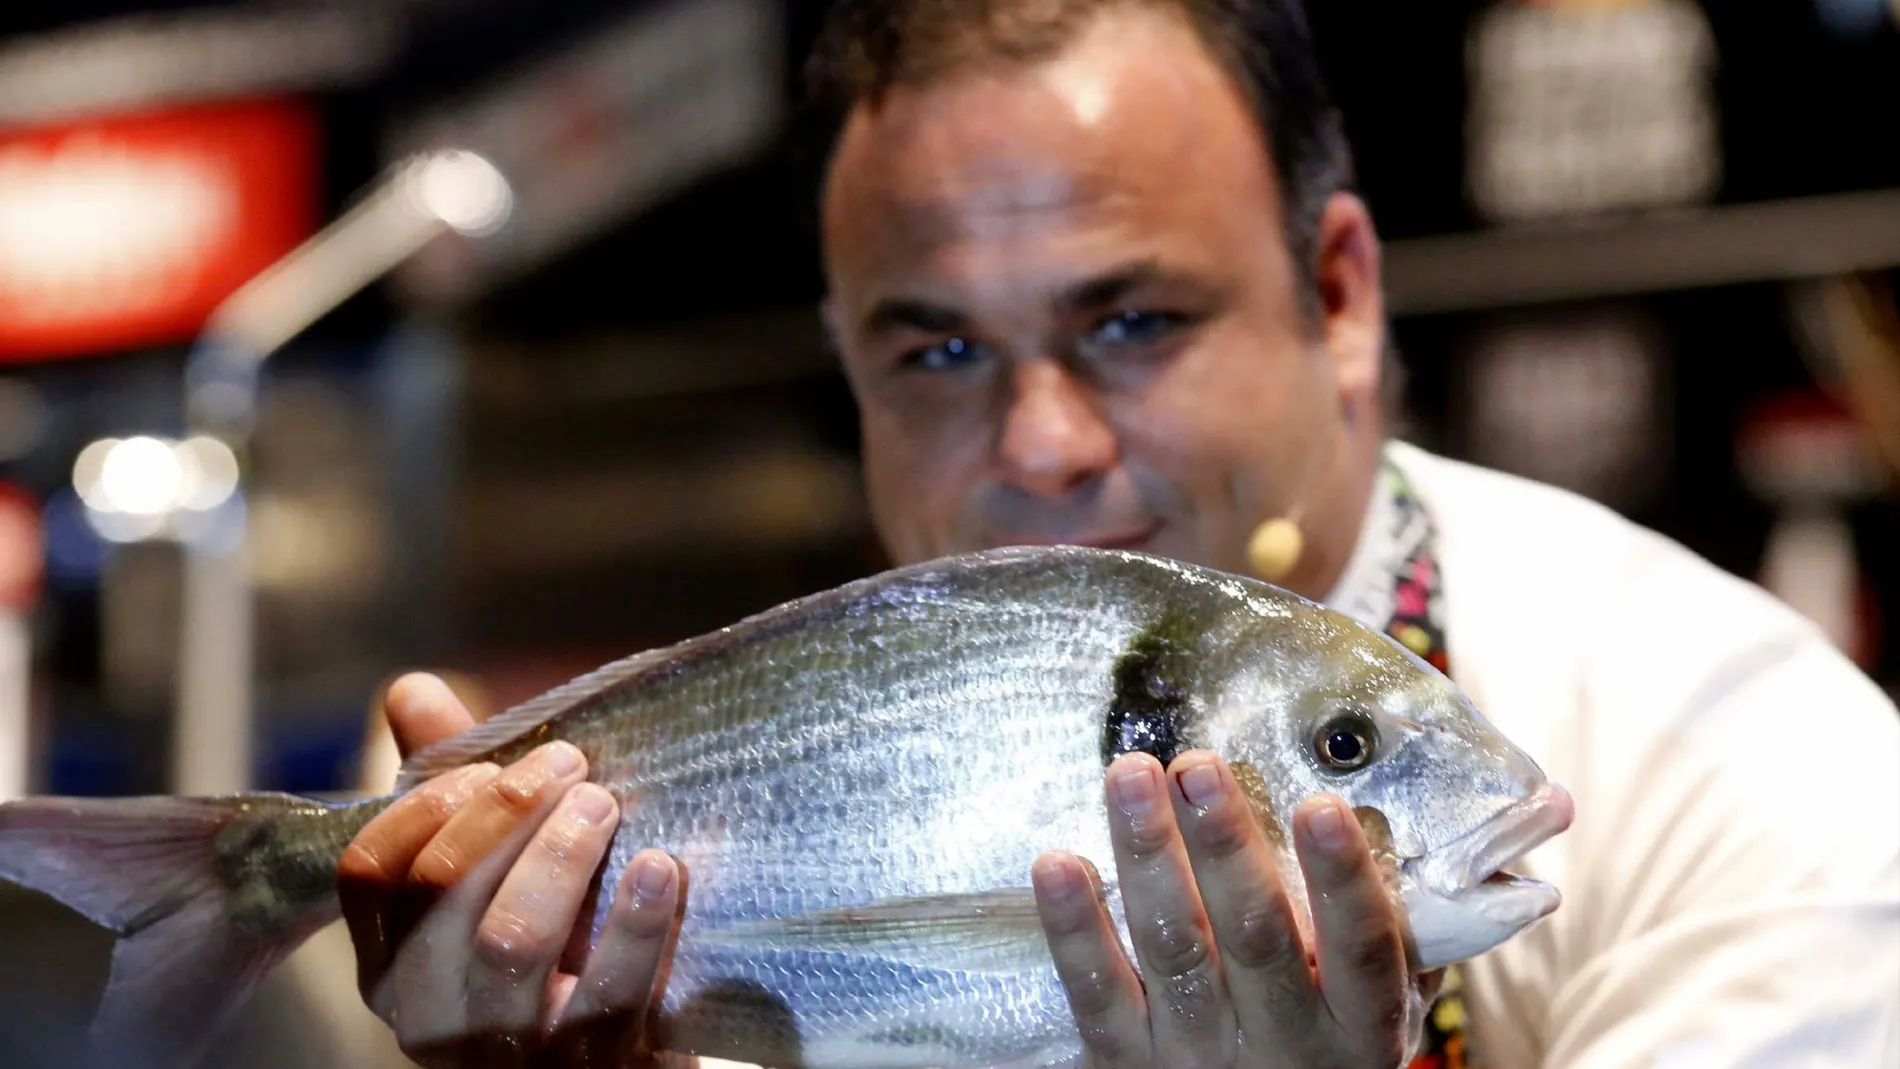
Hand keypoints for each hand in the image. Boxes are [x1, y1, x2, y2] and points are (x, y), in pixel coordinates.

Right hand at [337, 673, 688, 1067]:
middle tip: (572, 766)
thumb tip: (410, 687)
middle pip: (441, 889)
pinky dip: (635, 922)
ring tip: (607, 803)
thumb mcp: (499, 877)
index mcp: (391, 964)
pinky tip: (658, 868)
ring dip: (563, 854)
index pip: (372, 869)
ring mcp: (506, 1055)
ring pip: (511, 939)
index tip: (496, 762)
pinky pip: (606, 995)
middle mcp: (428, 1017)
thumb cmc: (557, 955)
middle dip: (508, 808)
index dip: (431, 801)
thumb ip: (456, 789)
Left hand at [1032, 750, 1429, 1068]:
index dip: (1342, 879)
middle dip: (1223, 843)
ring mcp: (1197, 1056)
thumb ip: (1383, 938)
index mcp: (1359, 1028)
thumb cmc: (1320, 1060)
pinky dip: (1076, 927)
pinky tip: (1058, 863)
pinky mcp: (1126, 1065)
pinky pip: (1098, 994)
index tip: (1320, 806)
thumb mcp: (1374, 1015)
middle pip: (1253, 935)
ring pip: (1173, 946)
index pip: (1361, 950)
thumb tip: (1373, 824)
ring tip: (1130, 777)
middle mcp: (1282, 1045)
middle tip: (1197, 766)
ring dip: (1148, 853)